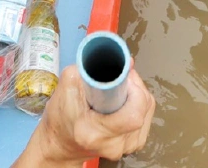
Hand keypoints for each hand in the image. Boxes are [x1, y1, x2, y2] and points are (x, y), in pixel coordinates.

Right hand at [25, 65, 154, 165]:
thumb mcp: (64, 88)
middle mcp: (115, 144)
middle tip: (121, 76)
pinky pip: (146, 117)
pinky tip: (124, 99)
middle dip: (135, 86)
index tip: (123, 76)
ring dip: (137, 93)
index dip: (133, 89)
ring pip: (147, 111)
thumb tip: (124, 60)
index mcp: (95, 133)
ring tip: (121, 87)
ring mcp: (127, 147)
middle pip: (143, 109)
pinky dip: (138, 103)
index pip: (133, 114)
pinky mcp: (134, 144)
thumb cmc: (60, 117)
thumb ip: (89, 69)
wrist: (61, 145)